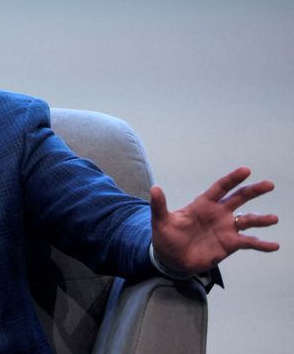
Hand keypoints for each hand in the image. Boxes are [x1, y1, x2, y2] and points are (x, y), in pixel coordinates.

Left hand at [150, 166, 278, 273]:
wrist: (172, 258)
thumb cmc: (166, 236)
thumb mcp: (160, 221)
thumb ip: (159, 205)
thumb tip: (154, 188)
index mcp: (203, 204)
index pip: (220, 188)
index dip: (232, 179)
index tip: (246, 170)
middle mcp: (218, 213)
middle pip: (239, 198)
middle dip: (253, 191)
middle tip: (269, 184)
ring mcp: (226, 228)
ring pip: (248, 220)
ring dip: (261, 219)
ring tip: (273, 218)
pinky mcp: (230, 244)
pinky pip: (249, 242)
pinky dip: (262, 244)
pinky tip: (274, 245)